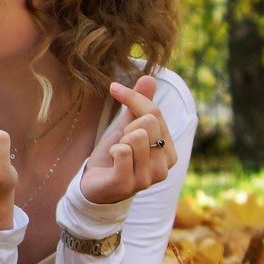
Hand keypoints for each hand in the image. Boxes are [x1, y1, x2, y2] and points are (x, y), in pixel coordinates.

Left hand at [79, 75, 178, 204]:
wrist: (94, 186)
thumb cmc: (114, 157)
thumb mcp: (127, 127)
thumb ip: (140, 106)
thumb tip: (150, 77)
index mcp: (169, 152)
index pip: (154, 112)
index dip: (132, 98)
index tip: (114, 89)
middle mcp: (164, 167)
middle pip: (147, 122)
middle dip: (126, 128)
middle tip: (120, 144)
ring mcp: (148, 179)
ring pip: (136, 136)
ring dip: (119, 142)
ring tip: (118, 155)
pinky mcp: (127, 185)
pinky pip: (122, 152)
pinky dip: (112, 152)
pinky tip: (112, 163)